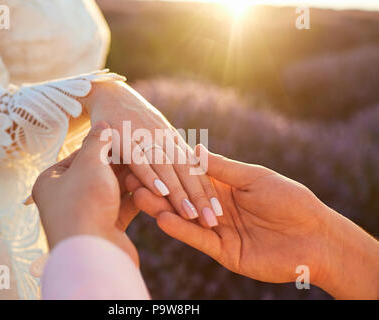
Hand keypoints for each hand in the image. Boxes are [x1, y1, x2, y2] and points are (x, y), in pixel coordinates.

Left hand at [32, 121, 139, 264]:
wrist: (93, 253)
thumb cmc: (84, 202)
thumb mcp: (89, 164)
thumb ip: (97, 142)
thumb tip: (103, 125)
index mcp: (52, 181)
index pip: (80, 155)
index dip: (104, 144)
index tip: (124, 135)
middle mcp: (66, 198)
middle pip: (99, 172)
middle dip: (123, 163)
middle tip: (143, 148)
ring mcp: (87, 214)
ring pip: (114, 189)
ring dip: (133, 179)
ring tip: (151, 166)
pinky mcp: (107, 228)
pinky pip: (123, 206)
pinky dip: (138, 196)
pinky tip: (154, 186)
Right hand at [77, 81, 222, 227]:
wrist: (108, 93)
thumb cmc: (132, 120)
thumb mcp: (154, 135)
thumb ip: (167, 155)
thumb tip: (181, 182)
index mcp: (172, 140)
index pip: (193, 169)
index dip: (206, 191)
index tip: (218, 212)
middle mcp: (163, 139)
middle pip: (185, 171)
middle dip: (199, 197)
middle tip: (212, 220)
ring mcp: (144, 137)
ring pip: (166, 168)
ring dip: (179, 192)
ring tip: (191, 215)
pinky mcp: (123, 137)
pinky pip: (139, 159)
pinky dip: (150, 176)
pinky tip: (161, 192)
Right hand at [127, 145, 378, 298]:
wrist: (315, 236)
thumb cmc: (290, 200)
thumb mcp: (255, 178)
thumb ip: (223, 168)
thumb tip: (193, 149)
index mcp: (226, 187)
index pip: (191, 177)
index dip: (170, 169)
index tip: (146, 157)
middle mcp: (217, 208)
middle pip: (182, 197)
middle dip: (158, 188)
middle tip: (130, 178)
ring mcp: (218, 230)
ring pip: (185, 218)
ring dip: (161, 208)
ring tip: (139, 196)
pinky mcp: (222, 251)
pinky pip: (198, 239)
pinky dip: (181, 229)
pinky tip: (162, 218)